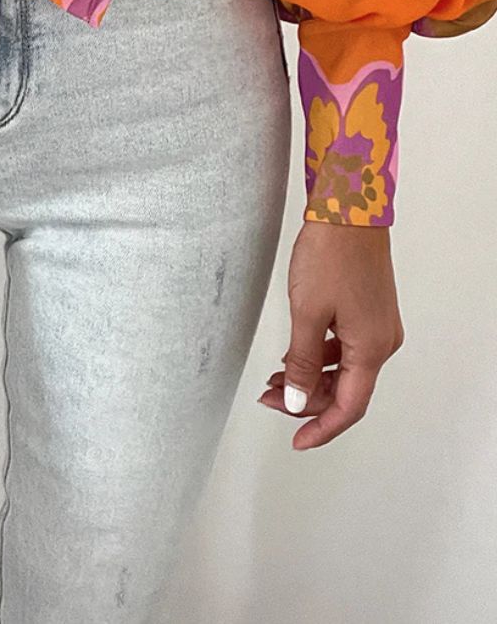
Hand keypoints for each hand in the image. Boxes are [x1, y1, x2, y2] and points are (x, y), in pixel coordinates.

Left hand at [257, 219, 403, 449]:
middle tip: (269, 399)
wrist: (349, 210)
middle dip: (306, 400)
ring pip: (344, 369)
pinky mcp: (369, 309)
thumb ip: (301, 362)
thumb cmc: (330, 255)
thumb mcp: (307, 313)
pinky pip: (346, 348)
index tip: (297, 441)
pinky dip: (320, 357)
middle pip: (345, 389)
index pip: (349, 406)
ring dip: (310, 378)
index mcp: (372, 348)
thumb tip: (295, 399)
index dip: (321, 428)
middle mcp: (382, 341)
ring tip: (274, 379)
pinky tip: (294, 355)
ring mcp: (378, 325)